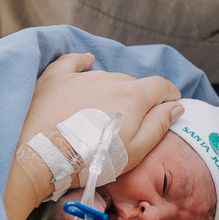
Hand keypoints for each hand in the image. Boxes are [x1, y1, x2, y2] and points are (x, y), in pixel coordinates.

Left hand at [19, 53, 182, 172]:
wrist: (42, 155)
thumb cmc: (92, 158)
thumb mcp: (136, 150)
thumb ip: (159, 125)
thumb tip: (176, 107)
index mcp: (134, 96)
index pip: (161, 85)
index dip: (169, 94)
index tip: (170, 103)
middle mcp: (110, 79)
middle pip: (132, 83)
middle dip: (138, 97)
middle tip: (130, 120)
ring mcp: (81, 76)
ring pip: (106, 76)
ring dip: (111, 89)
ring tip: (103, 110)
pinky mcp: (55, 78)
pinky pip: (73, 62)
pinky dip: (82, 61)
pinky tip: (87, 61)